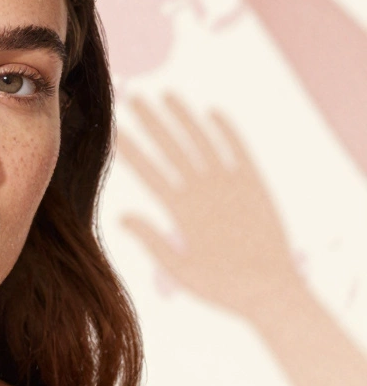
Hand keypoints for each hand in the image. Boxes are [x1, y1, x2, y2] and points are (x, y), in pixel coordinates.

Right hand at [117, 93, 303, 320]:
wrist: (272, 290)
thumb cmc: (221, 287)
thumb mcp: (179, 270)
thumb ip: (151, 240)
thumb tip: (122, 215)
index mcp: (183, 211)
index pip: (149, 171)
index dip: (130, 148)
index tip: (113, 129)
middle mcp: (205, 191)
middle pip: (172, 148)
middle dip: (151, 121)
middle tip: (133, 98)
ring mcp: (231, 185)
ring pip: (202, 141)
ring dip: (184, 117)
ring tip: (168, 95)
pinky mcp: (255, 185)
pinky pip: (238, 150)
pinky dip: (226, 131)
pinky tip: (213, 113)